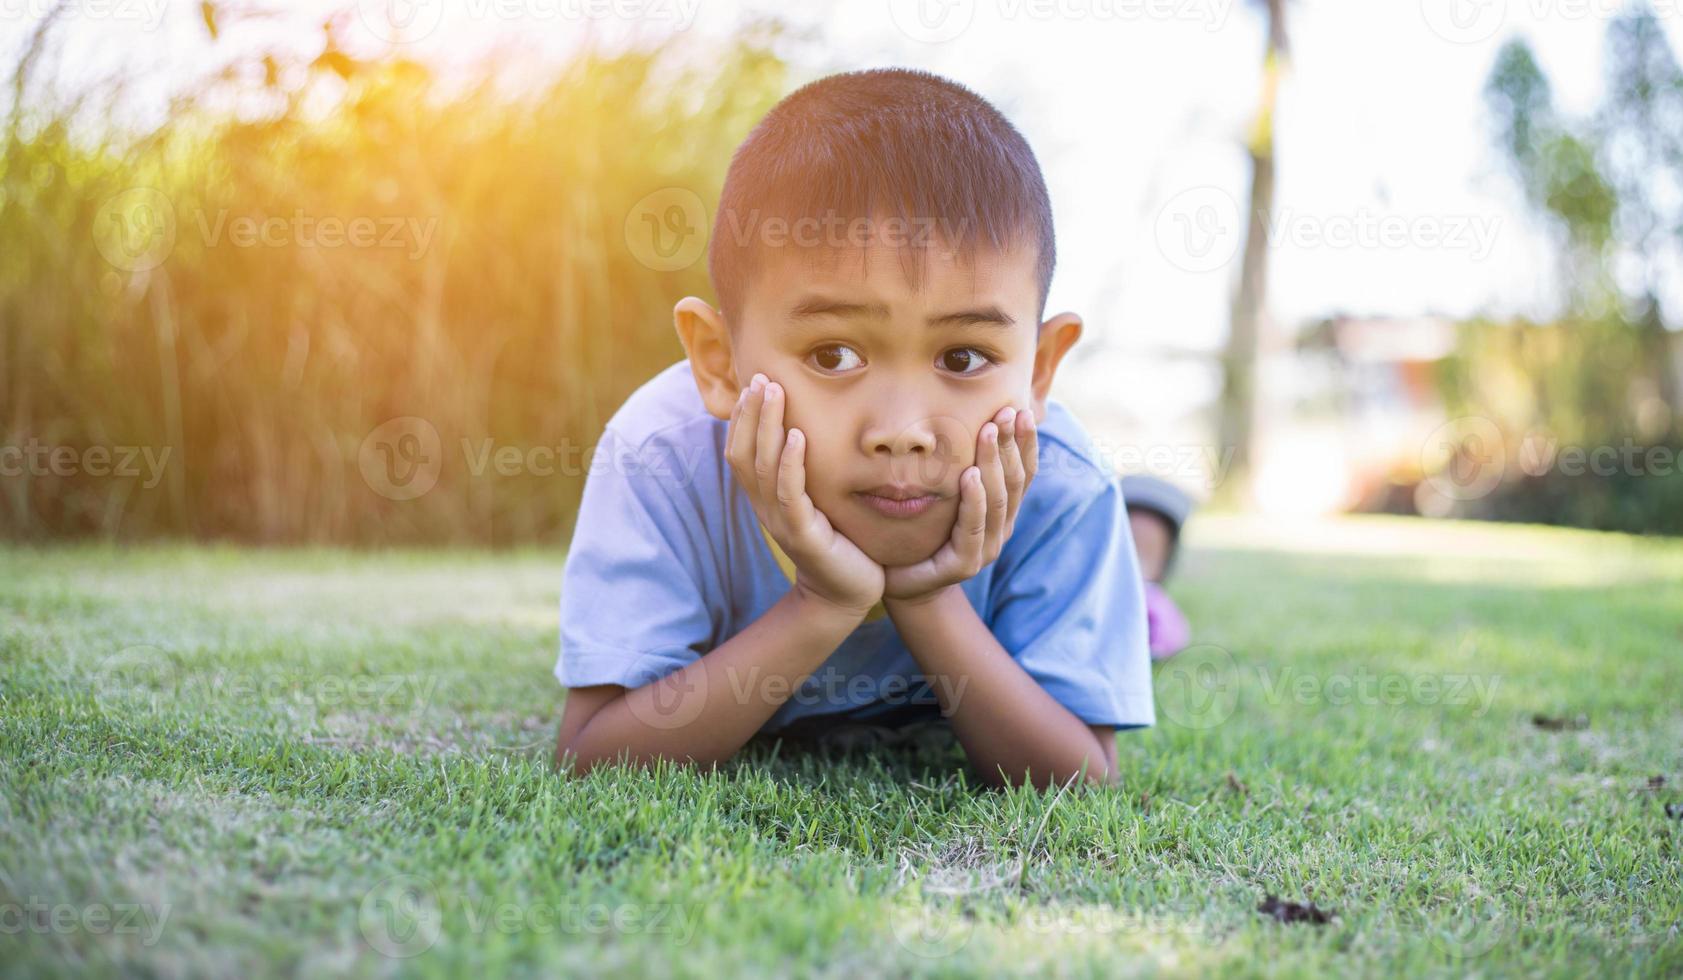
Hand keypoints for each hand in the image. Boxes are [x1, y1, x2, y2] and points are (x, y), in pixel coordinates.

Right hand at [727, 373, 884, 616]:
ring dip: (768, 426)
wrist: (846, 592)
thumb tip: (802, 429)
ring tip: (775, 393)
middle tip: (761, 378)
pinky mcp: (803, 535)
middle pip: (744, 453)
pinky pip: (791, 494)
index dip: (742, 417)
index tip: (752, 383)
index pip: (739, 451)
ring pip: (763, 467)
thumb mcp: (813, 501)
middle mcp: (764, 508)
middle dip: (751, 412)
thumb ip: (800, 471)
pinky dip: (792, 463)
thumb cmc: (836, 541)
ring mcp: (781, 522)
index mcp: (763, 498)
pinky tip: (799, 436)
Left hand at [884, 405, 1037, 603]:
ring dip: (994, 462)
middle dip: (1010, 443)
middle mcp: (1001, 528)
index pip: (1023, 472)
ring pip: (997, 500)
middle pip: (1014, 481)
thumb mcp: (945, 496)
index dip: (1025, 442)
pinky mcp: (965, 564)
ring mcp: (986, 548)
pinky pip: (973, 526)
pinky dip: (973, 499)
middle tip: (1005, 411)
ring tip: (988, 431)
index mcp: (1002, 511)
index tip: (1023, 408)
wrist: (901, 583)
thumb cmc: (922, 533)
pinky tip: (971, 475)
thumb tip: (968, 419)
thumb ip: (961, 467)